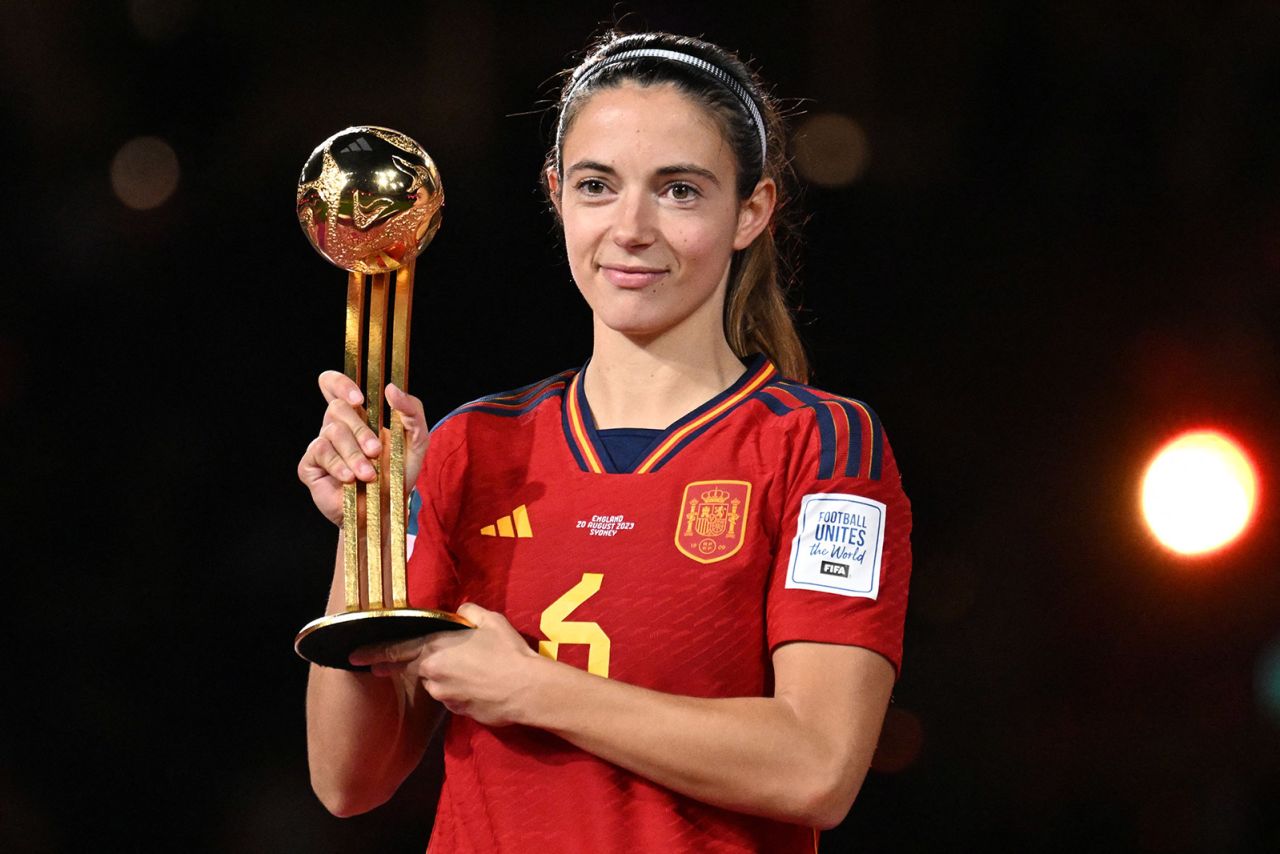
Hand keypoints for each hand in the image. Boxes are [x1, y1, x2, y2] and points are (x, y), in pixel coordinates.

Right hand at [297, 371, 429, 525]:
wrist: (385, 512)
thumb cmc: (398, 475)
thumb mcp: (417, 441)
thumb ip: (412, 411)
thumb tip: (391, 389)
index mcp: (357, 416)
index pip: (334, 385)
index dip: (340, 383)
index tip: (359, 397)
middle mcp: (336, 427)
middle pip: (337, 408)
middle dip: (360, 430)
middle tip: (376, 452)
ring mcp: (321, 445)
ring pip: (331, 432)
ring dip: (354, 454)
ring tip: (368, 474)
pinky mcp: (310, 465)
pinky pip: (319, 453)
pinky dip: (338, 465)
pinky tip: (350, 479)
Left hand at [349, 604, 542, 726]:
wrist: (527, 690)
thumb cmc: (507, 652)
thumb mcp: (490, 621)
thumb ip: (469, 613)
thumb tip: (462, 611)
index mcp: (436, 649)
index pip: (396, 650)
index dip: (373, 653)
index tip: (353, 656)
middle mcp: (433, 674)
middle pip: (415, 668)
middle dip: (403, 666)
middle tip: (392, 665)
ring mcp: (445, 696)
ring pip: (436, 683)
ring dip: (445, 676)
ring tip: (473, 669)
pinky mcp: (458, 711)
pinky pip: (453, 696)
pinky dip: (460, 689)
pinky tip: (481, 683)